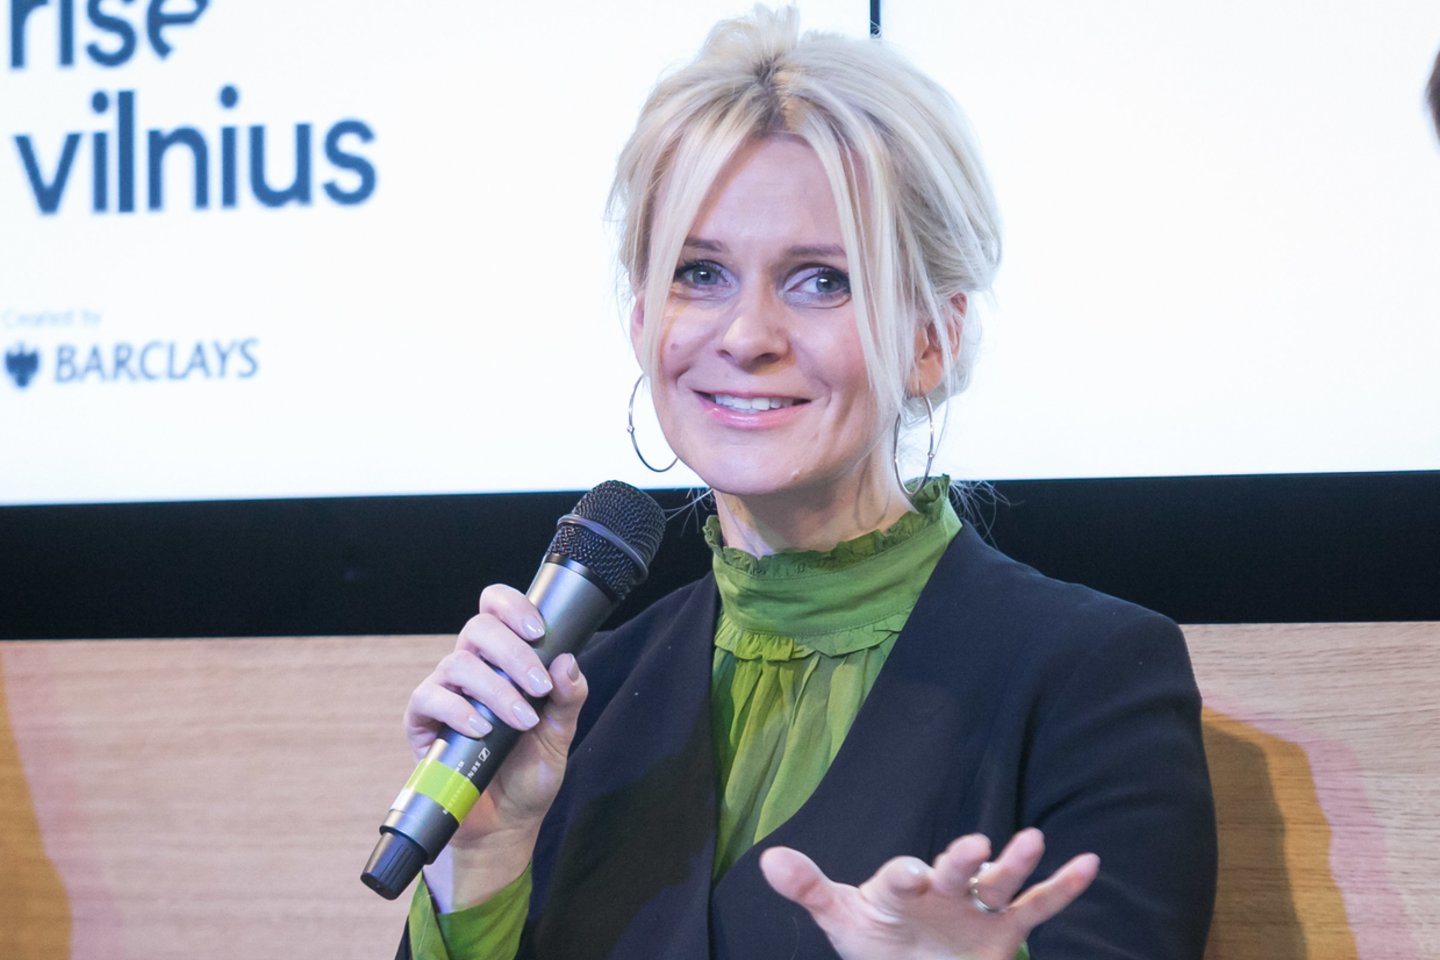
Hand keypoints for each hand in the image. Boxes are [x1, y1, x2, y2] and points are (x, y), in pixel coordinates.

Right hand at [404, 584, 588, 908]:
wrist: (506, 824)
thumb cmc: (529, 774)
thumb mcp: (560, 734)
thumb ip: (569, 697)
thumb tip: (567, 661)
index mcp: (504, 661)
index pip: (495, 609)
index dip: (512, 605)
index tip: (539, 630)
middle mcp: (472, 669)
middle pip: (478, 628)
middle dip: (513, 652)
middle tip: (539, 686)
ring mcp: (445, 692)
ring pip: (458, 662)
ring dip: (495, 689)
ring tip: (521, 720)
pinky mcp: (423, 722)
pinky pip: (430, 698)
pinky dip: (458, 710)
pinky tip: (481, 729)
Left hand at [759, 828, 1097, 959]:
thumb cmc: (877, 937)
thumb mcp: (843, 918)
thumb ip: (811, 889)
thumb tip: (767, 859)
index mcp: (902, 887)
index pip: (903, 877)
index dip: (905, 876)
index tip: (908, 877)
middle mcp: (944, 889)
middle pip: (955, 872)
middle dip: (963, 861)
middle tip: (972, 844)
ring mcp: (977, 908)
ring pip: (1001, 883)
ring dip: (1016, 862)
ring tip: (1034, 838)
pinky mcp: (1005, 930)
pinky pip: (1039, 906)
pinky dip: (1063, 887)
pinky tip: (1088, 863)